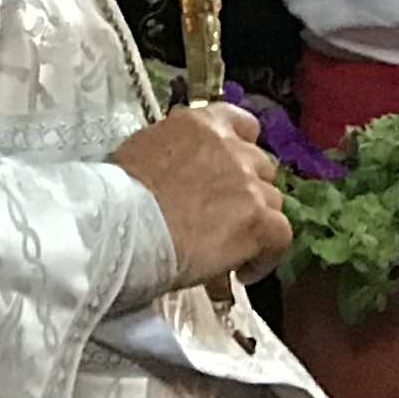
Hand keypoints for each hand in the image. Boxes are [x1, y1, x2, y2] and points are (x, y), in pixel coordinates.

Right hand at [113, 103, 290, 287]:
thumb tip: (180, 178)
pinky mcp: (259, 220)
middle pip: (261, 167)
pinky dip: (266, 257)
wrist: (124, 227)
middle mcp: (232, 147)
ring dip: (256, 223)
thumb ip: (174, 156)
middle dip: (248, 190)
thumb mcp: (143, 154)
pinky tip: (244, 273)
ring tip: (233, 251)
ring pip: (272, 202)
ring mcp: (249, 183)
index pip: (243, 125)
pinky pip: (280, 237)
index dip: (242, 150)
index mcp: (201, 124)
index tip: (234, 172)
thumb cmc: (118, 196)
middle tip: (227, 217)